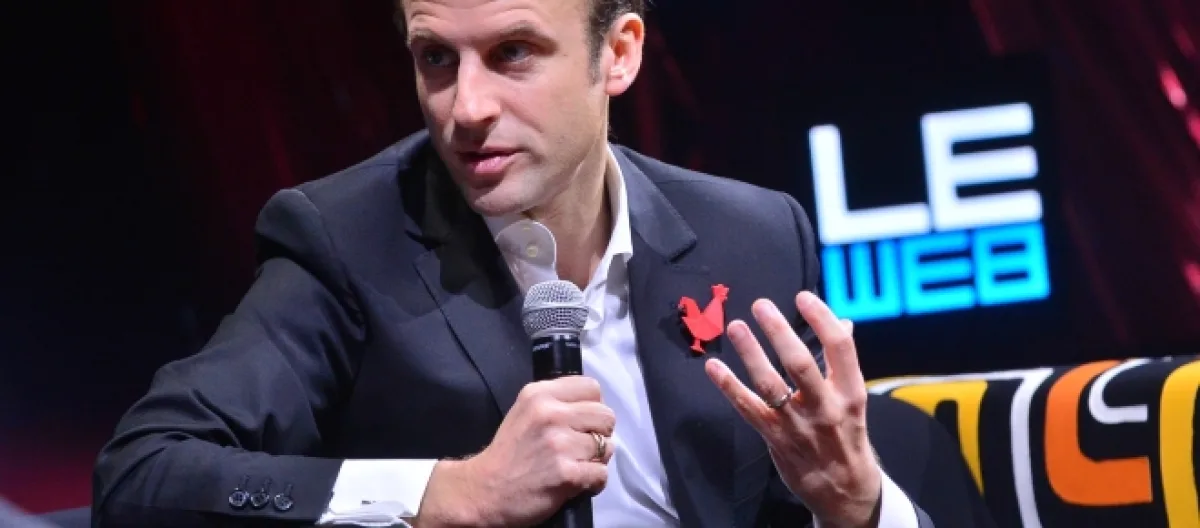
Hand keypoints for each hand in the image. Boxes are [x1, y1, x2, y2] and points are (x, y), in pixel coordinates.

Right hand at [416, 376, 614, 526]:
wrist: (483, 491)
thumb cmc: (508, 454)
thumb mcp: (525, 412)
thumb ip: (556, 402)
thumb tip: (595, 405)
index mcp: (539, 394)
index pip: (591, 387)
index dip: (593, 407)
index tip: (582, 423)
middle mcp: (550, 414)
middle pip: (606, 416)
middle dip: (600, 434)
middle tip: (581, 448)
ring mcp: (559, 444)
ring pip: (607, 447)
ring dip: (596, 460)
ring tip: (575, 466)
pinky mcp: (566, 473)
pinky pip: (601, 474)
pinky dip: (593, 483)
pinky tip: (575, 483)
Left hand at [705, 291, 881, 527]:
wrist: (845, 491)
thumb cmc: (847, 436)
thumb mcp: (854, 399)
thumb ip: (842, 362)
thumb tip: (842, 322)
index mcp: (851, 392)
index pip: (840, 349)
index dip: (821, 318)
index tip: (803, 297)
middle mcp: (825, 407)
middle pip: (800, 363)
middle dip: (779, 332)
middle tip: (761, 305)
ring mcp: (798, 424)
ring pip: (770, 384)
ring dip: (750, 354)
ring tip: (736, 327)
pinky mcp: (774, 437)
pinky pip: (748, 408)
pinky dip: (728, 386)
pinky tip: (713, 367)